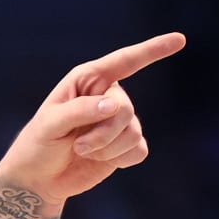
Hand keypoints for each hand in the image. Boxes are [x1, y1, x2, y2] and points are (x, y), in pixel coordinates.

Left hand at [0, 32, 185, 201]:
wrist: (39, 179)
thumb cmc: (38, 145)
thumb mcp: (49, 124)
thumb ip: (80, 111)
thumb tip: (115, 106)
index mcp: (88, 80)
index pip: (125, 61)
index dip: (152, 50)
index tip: (179, 40)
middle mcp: (107, 96)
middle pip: (125, 109)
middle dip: (102, 133)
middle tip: (77, 144)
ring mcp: (118, 122)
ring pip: (132, 132)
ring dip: (106, 149)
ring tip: (82, 151)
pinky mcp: (125, 145)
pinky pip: (139, 150)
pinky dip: (119, 159)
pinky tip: (100, 160)